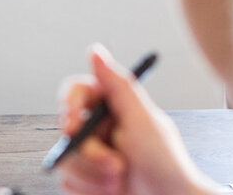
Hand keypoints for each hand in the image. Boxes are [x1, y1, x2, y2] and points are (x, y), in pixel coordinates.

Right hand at [55, 45, 213, 194]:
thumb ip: (118, 85)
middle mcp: (99, 128)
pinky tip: (111, 190)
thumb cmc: (165, 163)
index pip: (76, 92)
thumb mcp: (143, 119)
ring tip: (119, 179)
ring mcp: (91, 154)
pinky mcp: (86, 178)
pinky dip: (88, 188)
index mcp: (112, 107)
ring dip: (92, 174)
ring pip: (66, 159)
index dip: (69, 106)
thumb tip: (96, 51)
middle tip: (115, 164)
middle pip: (68, 131)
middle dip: (91, 154)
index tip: (74, 124)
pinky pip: (67, 181)